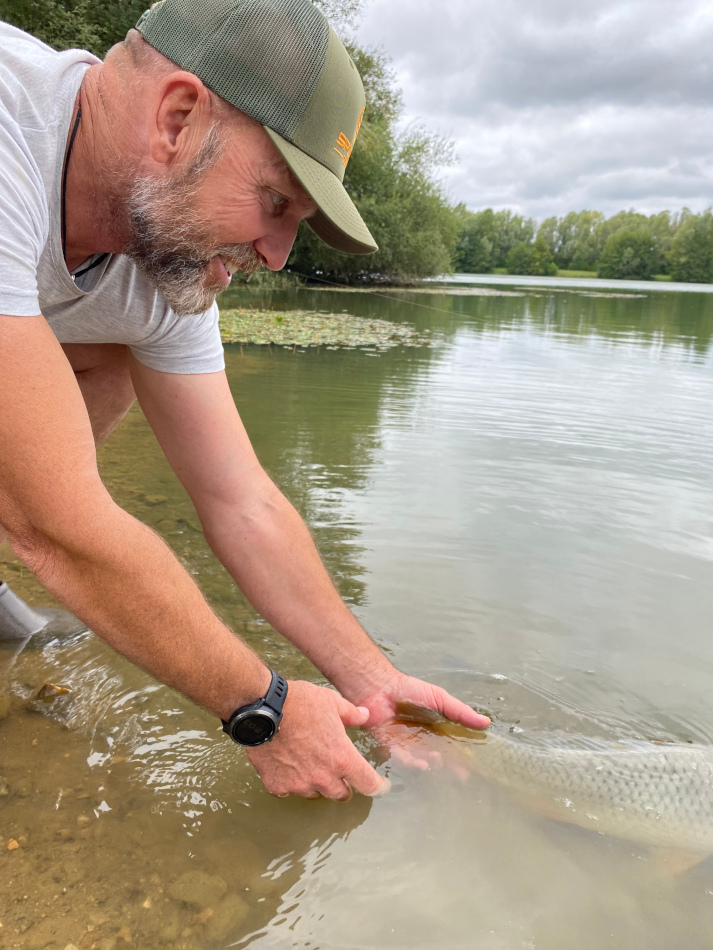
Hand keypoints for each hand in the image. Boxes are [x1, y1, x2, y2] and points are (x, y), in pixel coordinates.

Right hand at [246, 680, 389, 800]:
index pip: (368, 784)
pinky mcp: (277, 785)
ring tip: (308, 762)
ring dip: (317, 783)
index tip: (381, 787)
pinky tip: (286, 763)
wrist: (263, 709)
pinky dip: (291, 781)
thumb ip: (351, 714)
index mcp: (342, 758)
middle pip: (342, 794)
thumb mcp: (332, 702)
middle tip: (338, 769)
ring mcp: (299, 784)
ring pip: (315, 793)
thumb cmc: (300, 702)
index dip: (378, 787)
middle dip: (343, 784)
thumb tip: (365, 715)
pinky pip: (289, 790)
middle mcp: (323, 777)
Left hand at [351, 671, 490, 775]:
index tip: (470, 769)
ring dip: (431, 762)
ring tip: (437, 760)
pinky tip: (421, 764)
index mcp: (434, 728)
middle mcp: (422, 739)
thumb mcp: (440, 698)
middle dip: (448, 766)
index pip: (450, 746)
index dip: (460, 758)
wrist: (381, 686)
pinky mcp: (391, 746)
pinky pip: (402, 758)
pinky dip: (412, 763)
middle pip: (438, 756)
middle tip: (459, 774)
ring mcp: (406, 744)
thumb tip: (486, 722)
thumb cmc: (411, 689)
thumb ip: (460, 712)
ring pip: (422, 758)